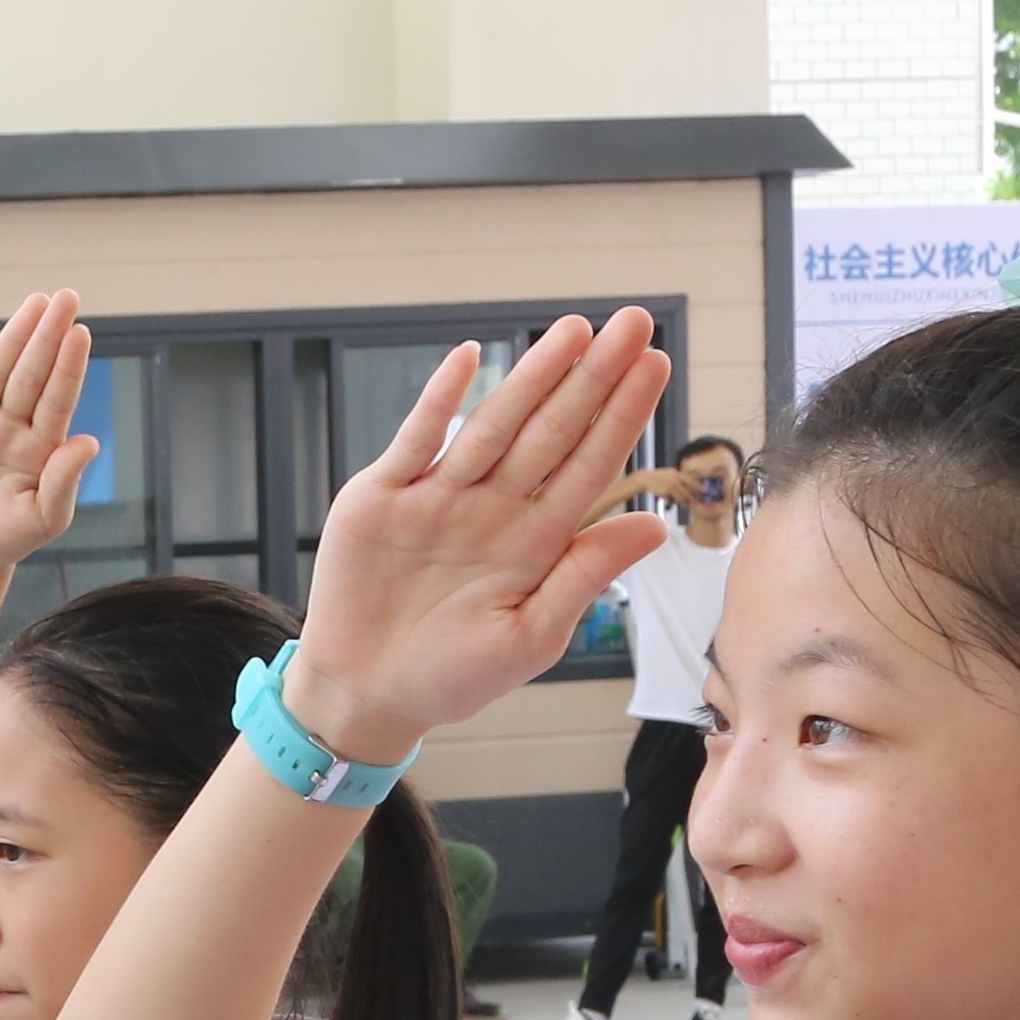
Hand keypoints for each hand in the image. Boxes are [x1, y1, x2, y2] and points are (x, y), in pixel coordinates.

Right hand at [0, 288, 98, 568]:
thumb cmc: (11, 533)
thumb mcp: (45, 517)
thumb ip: (64, 481)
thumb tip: (89, 442)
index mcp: (40, 442)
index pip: (57, 397)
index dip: (68, 366)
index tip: (81, 333)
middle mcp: (10, 423)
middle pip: (30, 374)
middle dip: (47, 335)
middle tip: (65, 298)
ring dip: (15, 337)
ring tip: (36, 303)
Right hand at [284, 312, 673, 763]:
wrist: (363, 695)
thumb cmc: (451, 677)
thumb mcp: (530, 637)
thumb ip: (585, 576)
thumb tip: (654, 528)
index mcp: (537, 541)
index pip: (590, 464)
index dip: (623, 415)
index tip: (655, 366)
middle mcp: (494, 508)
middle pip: (552, 431)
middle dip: (593, 377)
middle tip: (633, 324)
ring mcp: (439, 498)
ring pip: (494, 425)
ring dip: (533, 377)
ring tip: (573, 331)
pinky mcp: (383, 498)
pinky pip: (417, 440)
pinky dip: (439, 400)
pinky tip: (469, 358)